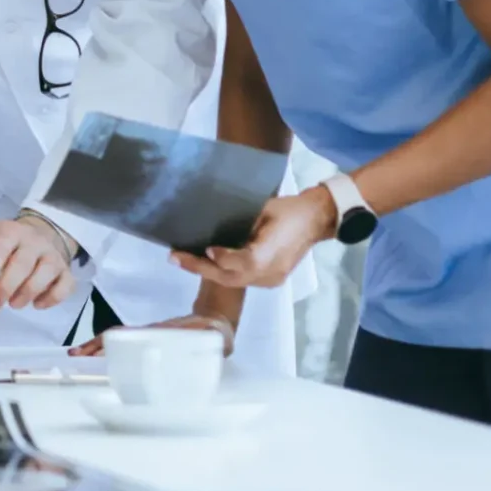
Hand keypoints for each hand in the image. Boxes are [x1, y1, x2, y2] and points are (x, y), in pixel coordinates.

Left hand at [0, 217, 79, 313]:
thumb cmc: (4, 244)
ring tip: (13, 304)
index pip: (0, 248)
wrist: (40, 234)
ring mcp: (53, 255)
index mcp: (10, 231)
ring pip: (45, 273)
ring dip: (27, 293)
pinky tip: (37, 304)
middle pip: (22, 264)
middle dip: (5, 288)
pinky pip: (65, 286)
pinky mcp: (66, 271)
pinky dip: (52, 298)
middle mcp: (34, 241)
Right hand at [72, 312, 236, 357]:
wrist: (215, 321)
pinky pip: (125, 346)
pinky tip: (97, 358)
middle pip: (116, 337)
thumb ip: (214, 337)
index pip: (130, 335)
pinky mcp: (149, 342)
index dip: (112, 341)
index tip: (95, 350)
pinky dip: (108, 351)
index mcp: (161, 332)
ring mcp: (147, 337)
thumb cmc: (216, 331)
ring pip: (117, 341)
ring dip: (96, 348)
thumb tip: (211, 338)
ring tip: (78, 356)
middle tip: (75, 355)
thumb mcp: (216, 334)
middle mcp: (149, 333)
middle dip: (94, 345)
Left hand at [170, 188, 334, 289]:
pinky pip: (240, 279)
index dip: (223, 258)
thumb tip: (213, 223)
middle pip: (230, 277)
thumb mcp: (265, 209)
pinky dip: (221, 272)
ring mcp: (270, 279)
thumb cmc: (289, 209)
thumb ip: (241, 221)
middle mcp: (269, 273)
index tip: (207, 249)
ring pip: (233, 281)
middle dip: (200, 268)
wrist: (316, 219)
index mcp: (271, 254)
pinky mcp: (269, 280)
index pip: (243, 262)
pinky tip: (203, 262)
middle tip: (174, 257)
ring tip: (181, 260)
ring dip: (206, 271)